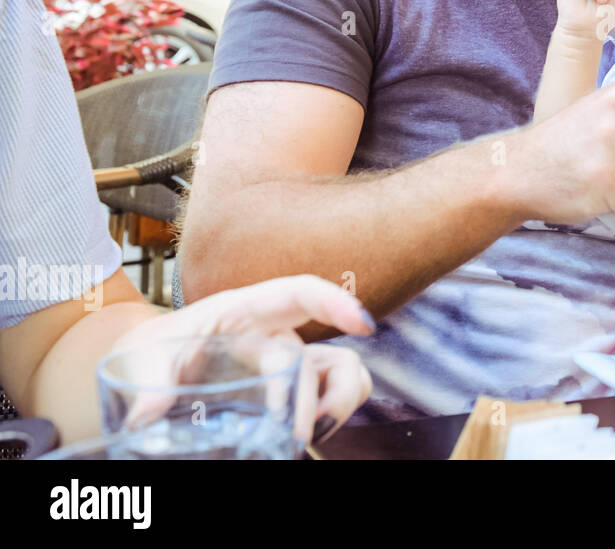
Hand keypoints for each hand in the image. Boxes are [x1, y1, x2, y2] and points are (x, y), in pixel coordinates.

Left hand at [109, 275, 374, 445]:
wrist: (147, 370)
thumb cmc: (151, 352)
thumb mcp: (140, 359)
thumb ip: (149, 381)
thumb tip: (149, 414)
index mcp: (243, 312)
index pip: (298, 294)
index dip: (333, 302)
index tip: (362, 325)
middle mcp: (275, 333)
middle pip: (313, 356)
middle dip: (310, 396)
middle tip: (294, 434)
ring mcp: (288, 362)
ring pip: (343, 369)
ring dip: (341, 400)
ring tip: (314, 432)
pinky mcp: (290, 389)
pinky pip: (333, 391)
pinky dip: (336, 410)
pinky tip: (314, 433)